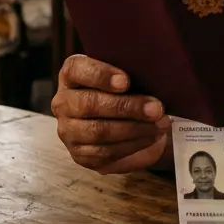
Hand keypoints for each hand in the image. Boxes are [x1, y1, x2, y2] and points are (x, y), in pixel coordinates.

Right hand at [51, 54, 170, 173]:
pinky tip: (150, 137)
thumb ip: (133, 72)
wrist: (127, 123)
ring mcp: (68, 130)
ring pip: (98, 131)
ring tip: (159, 124)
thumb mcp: (128, 76)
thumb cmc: (128, 92)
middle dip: (127, 107)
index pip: (77, 69)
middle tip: (156, 108)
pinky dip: (132, 145)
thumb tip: (155, 77)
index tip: (126, 81)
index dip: (100, 75)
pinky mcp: (79, 154)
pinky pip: (105, 152)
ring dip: (134, 129)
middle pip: (89, 103)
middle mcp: (64, 102)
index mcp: (72, 74)